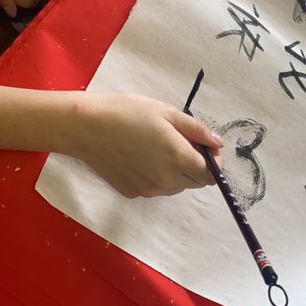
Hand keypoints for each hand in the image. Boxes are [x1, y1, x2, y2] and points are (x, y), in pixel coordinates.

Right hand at [65, 93, 223, 197]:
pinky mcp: (133, 193)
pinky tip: (142, 156)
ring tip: (158, 146)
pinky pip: (156, 188)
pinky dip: (157, 176)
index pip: (211, 175)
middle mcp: (166, 180)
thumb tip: (218, 143)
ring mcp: (148, 190)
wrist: (88, 128)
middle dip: (195, 165)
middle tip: (179, 140)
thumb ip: (197, 130)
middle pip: (195, 182)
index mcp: (178, 158)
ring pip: (176, 186)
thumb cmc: (128, 112)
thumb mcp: (167, 112)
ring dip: (177, 171)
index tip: (204, 146)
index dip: (213, 162)